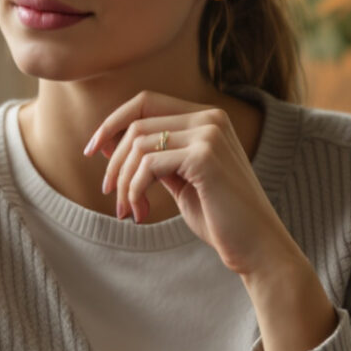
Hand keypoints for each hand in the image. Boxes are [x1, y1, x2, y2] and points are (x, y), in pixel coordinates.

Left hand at [86, 93, 294, 276]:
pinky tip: (140, 213)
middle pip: (137, 122)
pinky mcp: (205, 157)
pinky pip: (148, 166)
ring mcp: (209, 134)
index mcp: (206, 119)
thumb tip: (108, 143)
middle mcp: (210, 118)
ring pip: (138, 144)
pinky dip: (135, 189)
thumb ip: (153, 159)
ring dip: (123, 181)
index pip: (145, 102)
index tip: (92, 151)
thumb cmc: (220, 219)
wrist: (258, 248)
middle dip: (114, 161)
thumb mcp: (180, 182)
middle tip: (111, 195)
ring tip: (127, 210)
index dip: (112, 122)